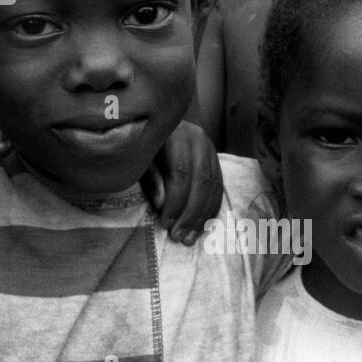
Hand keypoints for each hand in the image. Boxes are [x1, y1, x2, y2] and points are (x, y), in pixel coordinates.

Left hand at [142, 120, 223, 244]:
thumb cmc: (145, 145)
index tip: (167, 224)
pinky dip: (211, 209)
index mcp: (176, 135)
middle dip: (191, 213)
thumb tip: (161, 203)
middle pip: (201, 181)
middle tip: (180, 237)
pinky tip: (202, 227)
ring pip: (213, 186)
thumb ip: (151, 178)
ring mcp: (210, 148)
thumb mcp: (142, 158)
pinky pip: (219, 187)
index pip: (181, 172)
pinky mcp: (216, 158)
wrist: (160, 123)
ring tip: (190, 238)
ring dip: (202, 216)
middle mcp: (198, 139)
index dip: (175, 201)